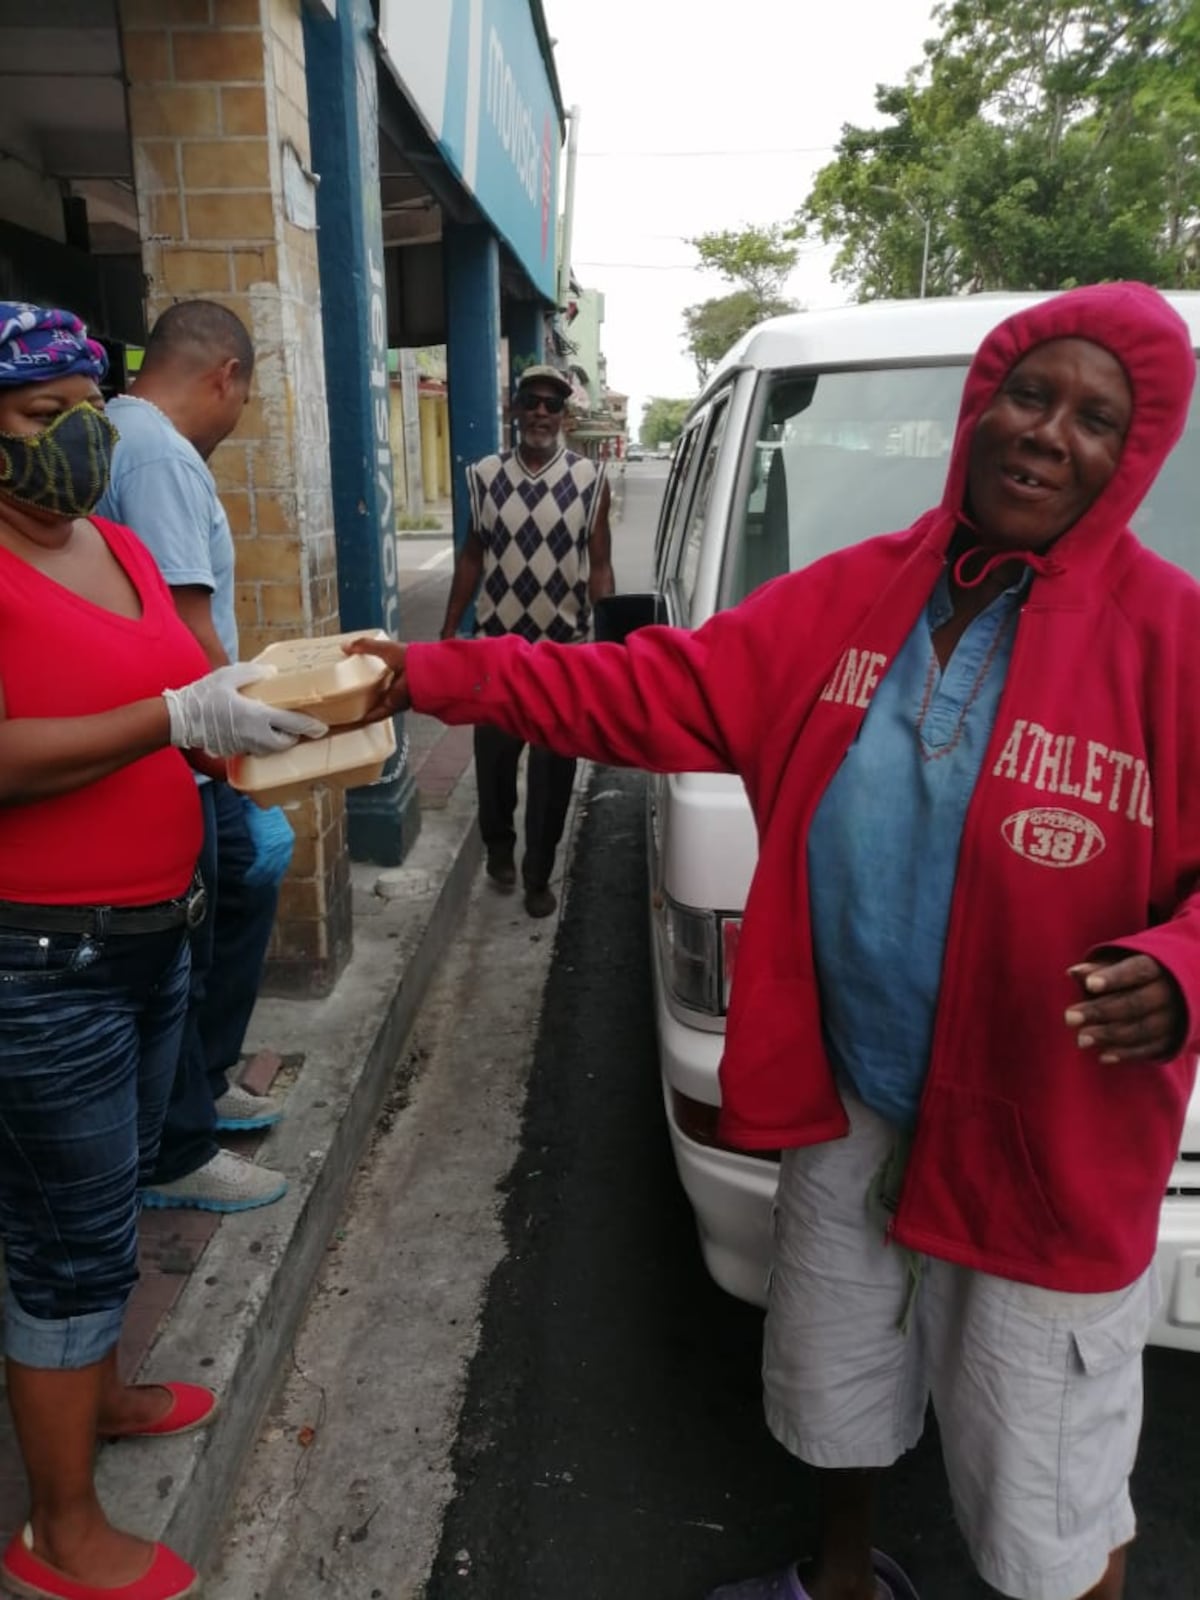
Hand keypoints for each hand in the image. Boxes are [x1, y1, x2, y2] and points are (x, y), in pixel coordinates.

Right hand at [163, 663, 327, 756]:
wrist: (179, 718)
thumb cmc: (203, 695)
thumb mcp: (229, 675)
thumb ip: (254, 672)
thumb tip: (272, 673)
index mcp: (256, 716)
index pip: (292, 724)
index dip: (310, 727)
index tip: (322, 728)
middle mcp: (254, 735)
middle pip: (285, 743)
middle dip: (295, 737)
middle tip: (298, 727)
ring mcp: (243, 746)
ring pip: (270, 750)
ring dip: (279, 742)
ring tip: (280, 729)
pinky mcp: (234, 750)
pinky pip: (255, 750)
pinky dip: (262, 744)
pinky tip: (258, 732)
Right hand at [343, 637, 410, 719]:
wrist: (422, 674)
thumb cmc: (410, 658)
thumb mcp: (384, 648)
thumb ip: (365, 646)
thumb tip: (346, 646)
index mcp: (396, 665)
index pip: (378, 667)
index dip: (366, 668)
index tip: (352, 670)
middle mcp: (396, 681)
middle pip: (377, 687)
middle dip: (364, 690)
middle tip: (347, 691)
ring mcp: (395, 695)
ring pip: (377, 702)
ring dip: (364, 705)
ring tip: (348, 706)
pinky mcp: (393, 706)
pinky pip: (378, 713)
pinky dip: (367, 716)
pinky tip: (356, 718)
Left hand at [1064, 953, 1185, 1062]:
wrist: (1167, 996)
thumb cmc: (1130, 978)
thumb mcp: (1116, 967)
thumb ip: (1096, 971)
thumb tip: (1074, 972)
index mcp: (1156, 968)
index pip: (1137, 971)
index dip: (1114, 978)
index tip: (1089, 984)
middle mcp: (1167, 993)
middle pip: (1135, 1003)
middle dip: (1101, 1011)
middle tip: (1069, 1017)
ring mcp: (1171, 1019)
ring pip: (1141, 1029)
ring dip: (1109, 1035)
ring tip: (1081, 1039)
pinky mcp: (1170, 1041)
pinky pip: (1149, 1050)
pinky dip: (1125, 1054)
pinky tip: (1102, 1056)